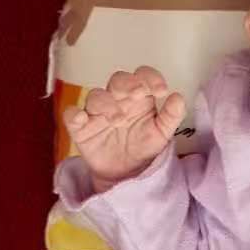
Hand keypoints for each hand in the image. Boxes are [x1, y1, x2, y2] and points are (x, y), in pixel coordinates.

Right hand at [63, 66, 185, 190]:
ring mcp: (97, 112)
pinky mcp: (80, 127)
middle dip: (128, 84)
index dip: (150, 77)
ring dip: (106, 103)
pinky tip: (83, 119)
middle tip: (137, 95)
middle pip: (118, 80)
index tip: (161, 90)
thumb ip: (172, 116)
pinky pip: (71, 115)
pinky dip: (74, 115)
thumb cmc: (144, 145)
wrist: (126, 172)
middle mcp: (118, 99)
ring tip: (118, 119)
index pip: (143, 76)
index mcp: (140, 97)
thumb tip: (178, 97)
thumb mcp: (162, 133)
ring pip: (96, 95)